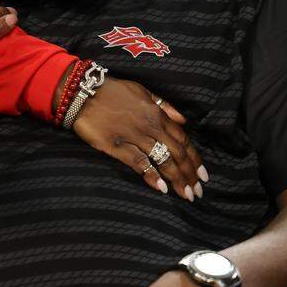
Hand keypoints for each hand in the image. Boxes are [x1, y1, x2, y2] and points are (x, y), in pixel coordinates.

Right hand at [72, 77, 206, 201]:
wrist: (83, 91)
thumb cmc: (113, 91)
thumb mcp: (143, 91)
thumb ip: (164, 106)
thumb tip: (184, 121)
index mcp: (157, 114)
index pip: (183, 140)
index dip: (195, 159)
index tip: (203, 175)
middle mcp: (150, 127)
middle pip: (177, 154)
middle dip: (190, 174)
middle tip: (198, 192)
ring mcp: (134, 137)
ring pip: (163, 160)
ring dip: (177, 179)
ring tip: (186, 195)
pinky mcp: (117, 146)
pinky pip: (139, 163)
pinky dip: (151, 176)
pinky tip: (161, 188)